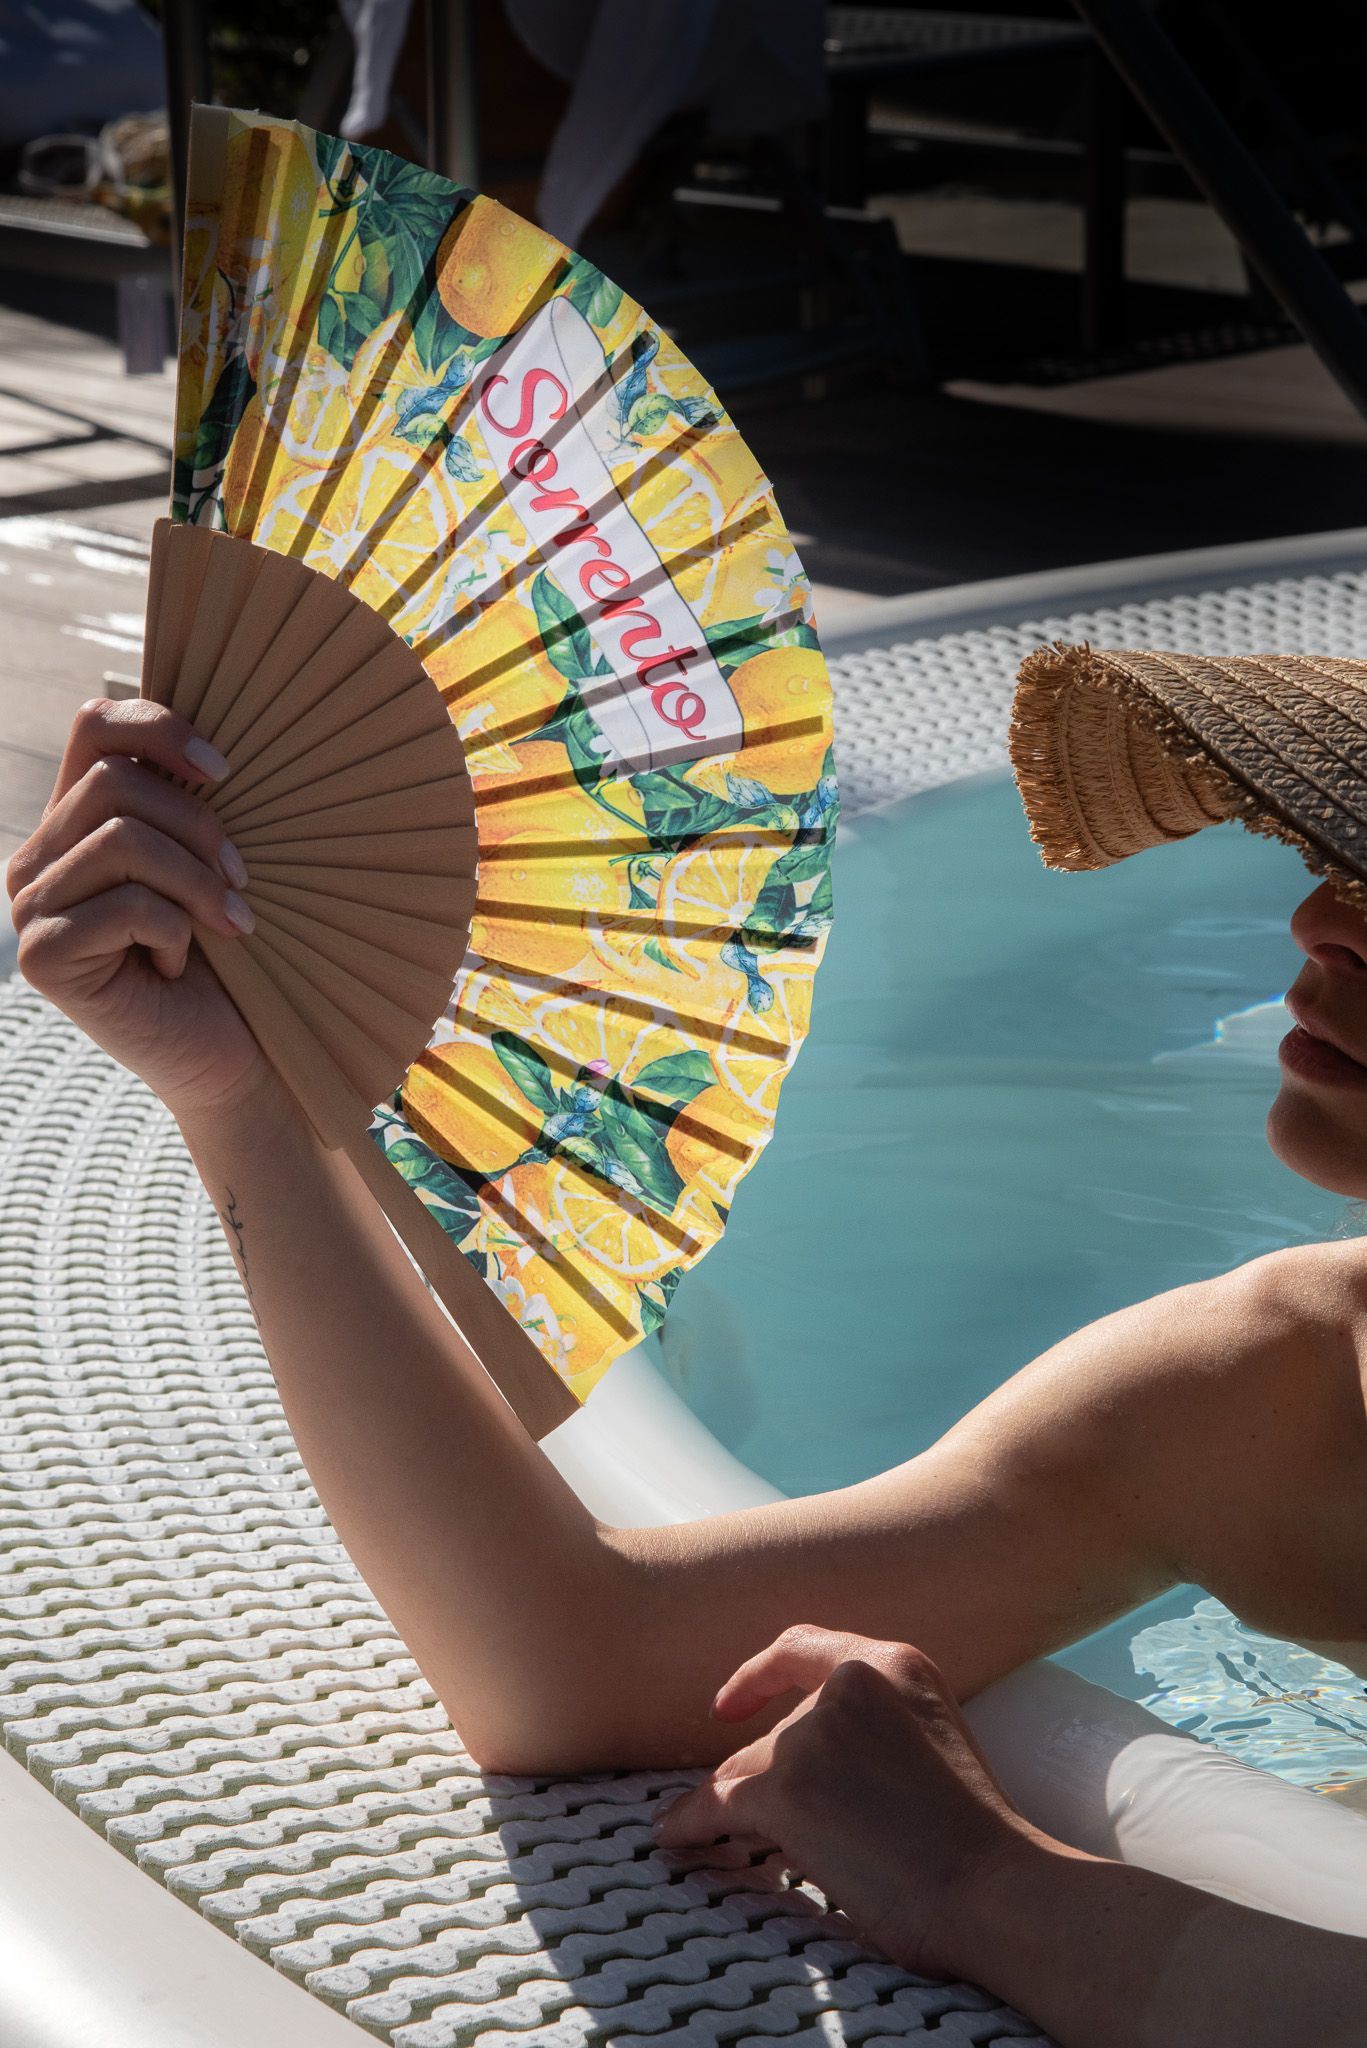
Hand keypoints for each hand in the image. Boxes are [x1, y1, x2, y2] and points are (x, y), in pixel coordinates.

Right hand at [7, 697, 273, 1122]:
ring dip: (196, 882)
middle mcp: (37, 859)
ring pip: (122, 839)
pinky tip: (176, 966)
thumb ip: (184, 806)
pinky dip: (175, 933)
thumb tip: (212, 749)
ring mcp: (30, 908)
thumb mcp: (204, 866)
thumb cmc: (223, 960)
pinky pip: (127, 905)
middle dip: (199, 827)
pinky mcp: (43, 956)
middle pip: (115, 782)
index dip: (160, 727)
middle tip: (242, 881)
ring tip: (228, 924)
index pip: (93, 726)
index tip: (227, 771)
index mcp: (72, 824)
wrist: (224, 1055)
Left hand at [654, 1624, 1039, 1980]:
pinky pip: (718, 1805)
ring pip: (751, 1772)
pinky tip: (673, 1837)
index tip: (726, 1706)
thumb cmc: (973, 1839)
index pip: (803, 1648)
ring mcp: (814, 1734)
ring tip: (725, 1839)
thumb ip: (874, 1724)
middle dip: (770, 1779)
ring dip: (744, 1809)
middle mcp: (850, 1682)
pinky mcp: (786, 1788)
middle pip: (778, 1732)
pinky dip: (692, 1824)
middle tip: (782, 1829)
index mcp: (894, 1662)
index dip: (757, 1675)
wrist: (993, 1889)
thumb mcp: (931, 1738)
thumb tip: (788, 1758)